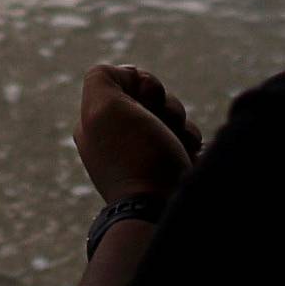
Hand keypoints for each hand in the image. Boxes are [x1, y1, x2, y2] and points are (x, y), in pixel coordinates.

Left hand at [74, 62, 202, 204]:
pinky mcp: (170, 169)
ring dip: (180, 123)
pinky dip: (190, 141)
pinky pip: (186, 138)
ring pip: (171, 116)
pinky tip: (188, 155)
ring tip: (179, 143)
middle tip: (165, 121)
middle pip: (150, 97)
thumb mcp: (102, 106)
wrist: (162, 209)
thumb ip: (102, 77)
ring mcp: (144, 155)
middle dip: (165, 103)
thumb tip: (128, 76)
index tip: (145, 99)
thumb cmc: (135, 155)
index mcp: (95, 123)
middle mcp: (116, 138)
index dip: (141, 82)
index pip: (124, 81)